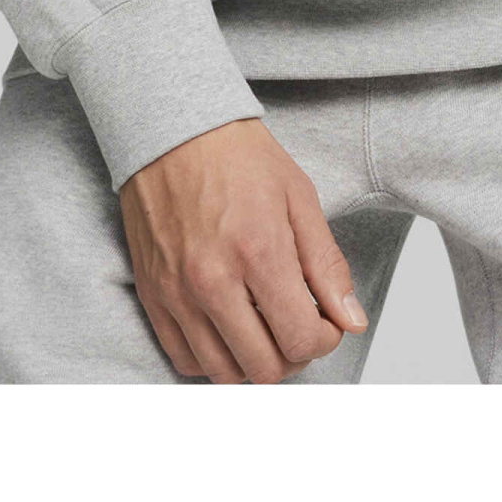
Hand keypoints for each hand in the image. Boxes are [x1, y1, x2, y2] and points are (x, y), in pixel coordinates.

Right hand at [119, 117, 368, 382]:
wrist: (171, 128)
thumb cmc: (235, 155)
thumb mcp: (299, 197)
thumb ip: (327, 264)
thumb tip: (351, 319)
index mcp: (258, 251)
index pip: (301, 339)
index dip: (325, 339)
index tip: (325, 321)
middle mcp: (213, 280)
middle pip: (264, 368)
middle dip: (293, 355)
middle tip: (298, 326)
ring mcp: (176, 292)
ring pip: (223, 373)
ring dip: (253, 362)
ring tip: (265, 330)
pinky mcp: (151, 294)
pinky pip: (183, 359)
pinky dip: (212, 359)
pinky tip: (228, 330)